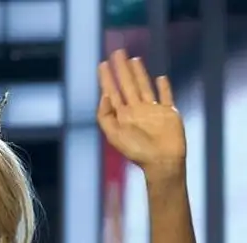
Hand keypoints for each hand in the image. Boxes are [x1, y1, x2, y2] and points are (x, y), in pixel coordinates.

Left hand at [97, 49, 185, 172]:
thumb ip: (106, 116)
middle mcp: (136, 111)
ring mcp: (152, 111)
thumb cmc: (137, 151)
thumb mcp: (114, 135)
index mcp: (122, 117)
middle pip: (127, 85)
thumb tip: (104, 95)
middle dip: (122, 69)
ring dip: (139, 73)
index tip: (102, 63)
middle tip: (117, 52)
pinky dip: (164, 87)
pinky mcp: (168, 113)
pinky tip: (160, 78)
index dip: (107, 78)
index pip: (112, 92)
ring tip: (133, 59)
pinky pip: (166, 96)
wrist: (162, 161)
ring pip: (144, 86)